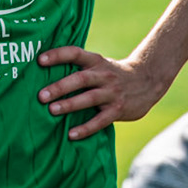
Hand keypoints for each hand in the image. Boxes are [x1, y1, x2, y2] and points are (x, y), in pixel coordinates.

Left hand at [34, 46, 163, 140]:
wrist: (147, 81)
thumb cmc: (111, 74)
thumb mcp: (98, 64)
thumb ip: (79, 67)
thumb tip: (44, 73)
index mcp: (95, 61)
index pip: (75, 53)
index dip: (57, 55)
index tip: (39, 60)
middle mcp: (103, 75)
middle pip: (80, 79)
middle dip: (60, 87)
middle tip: (40, 96)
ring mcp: (112, 93)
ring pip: (89, 99)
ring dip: (70, 105)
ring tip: (52, 110)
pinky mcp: (118, 110)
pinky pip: (100, 121)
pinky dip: (86, 128)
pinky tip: (71, 134)